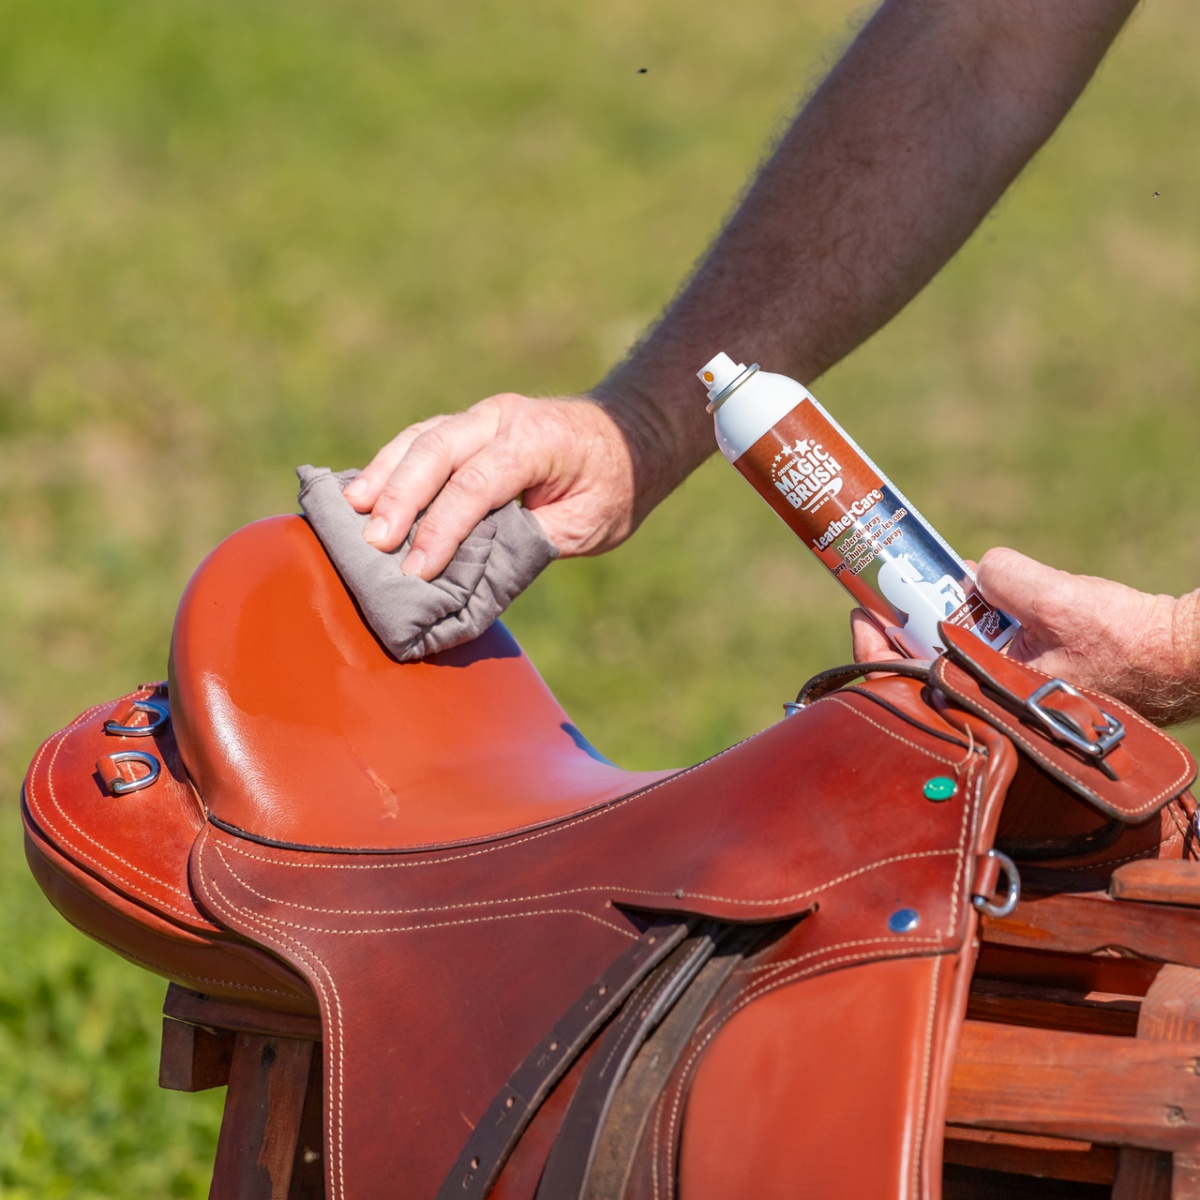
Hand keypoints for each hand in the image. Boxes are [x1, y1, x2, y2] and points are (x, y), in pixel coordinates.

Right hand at [342, 392, 676, 579]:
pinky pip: (422, 439)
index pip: (476, 484)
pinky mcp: (469, 424)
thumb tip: (471, 577)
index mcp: (536, 440)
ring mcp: (483, 416)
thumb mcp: (585, 525)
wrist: (630, 436)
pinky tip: (364, 492)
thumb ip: (529, 542)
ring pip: (421, 438)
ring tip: (350, 511)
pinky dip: (391, 464)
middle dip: (400, 498)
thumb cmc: (612, 488)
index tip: (416, 570)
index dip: (442, 529)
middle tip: (372, 542)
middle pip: (436, 451)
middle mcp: (502, 418)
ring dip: (383, 475)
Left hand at [852, 547, 1199, 724]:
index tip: (865, 608)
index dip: (875, 642)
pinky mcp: (1032, 697)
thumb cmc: (1127, 640)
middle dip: (911, 628)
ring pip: (957, 663)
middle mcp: (994, 710)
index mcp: (987, 695)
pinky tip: (1001, 610)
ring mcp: (1012, 706)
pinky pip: (988, 663)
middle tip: (901, 593)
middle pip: (925, 669)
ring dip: (952, 627)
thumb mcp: (1057, 597)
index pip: (907, 678)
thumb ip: (1004, 578)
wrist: (1183, 660)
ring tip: (958, 591)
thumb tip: (975, 572)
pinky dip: (984, 636)